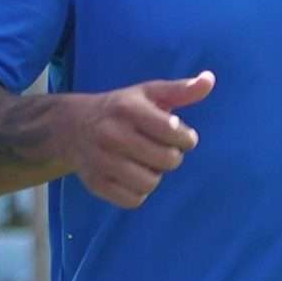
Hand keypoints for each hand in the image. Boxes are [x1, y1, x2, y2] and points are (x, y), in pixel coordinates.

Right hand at [72, 72, 212, 208]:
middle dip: (171, 156)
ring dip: (154, 175)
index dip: (186, 137)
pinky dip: (138, 192)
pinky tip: (131, 175)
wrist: (71, 127)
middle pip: (168, 160)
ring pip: (151, 183)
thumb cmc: (121, 109)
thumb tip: (210, 80)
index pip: (175, 132)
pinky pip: (133, 200)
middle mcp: (112, 134)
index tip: (179, 134)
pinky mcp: (95, 183)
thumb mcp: (149, 93)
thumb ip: (181, 89)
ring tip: (145, 162)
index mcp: (128, 109)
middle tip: (160, 148)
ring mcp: (101, 160)